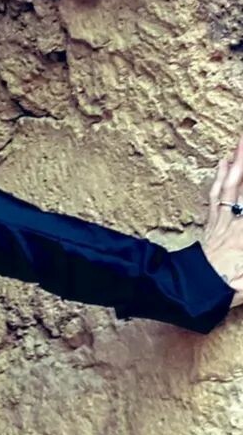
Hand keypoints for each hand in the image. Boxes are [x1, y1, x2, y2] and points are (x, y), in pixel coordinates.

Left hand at [201, 136, 242, 307]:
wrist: (196, 292)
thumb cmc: (230, 286)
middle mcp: (238, 222)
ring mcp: (224, 220)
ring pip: (232, 185)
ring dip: (238, 163)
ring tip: (240, 143)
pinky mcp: (212, 223)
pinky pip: (217, 195)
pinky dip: (220, 177)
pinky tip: (223, 162)